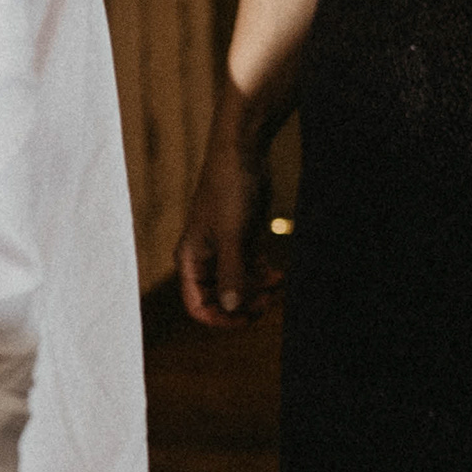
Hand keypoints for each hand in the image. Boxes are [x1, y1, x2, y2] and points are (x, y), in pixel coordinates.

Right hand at [175, 85, 286, 327]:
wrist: (243, 152)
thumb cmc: (229, 190)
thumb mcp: (232, 235)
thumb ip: (231, 273)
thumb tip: (230, 308)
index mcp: (191, 260)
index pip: (198, 306)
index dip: (221, 319)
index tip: (248, 318)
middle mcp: (205, 258)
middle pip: (220, 300)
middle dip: (243, 305)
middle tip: (268, 303)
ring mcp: (224, 249)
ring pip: (238, 285)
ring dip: (257, 292)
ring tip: (277, 286)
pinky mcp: (242, 238)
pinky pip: (251, 269)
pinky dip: (264, 276)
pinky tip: (280, 275)